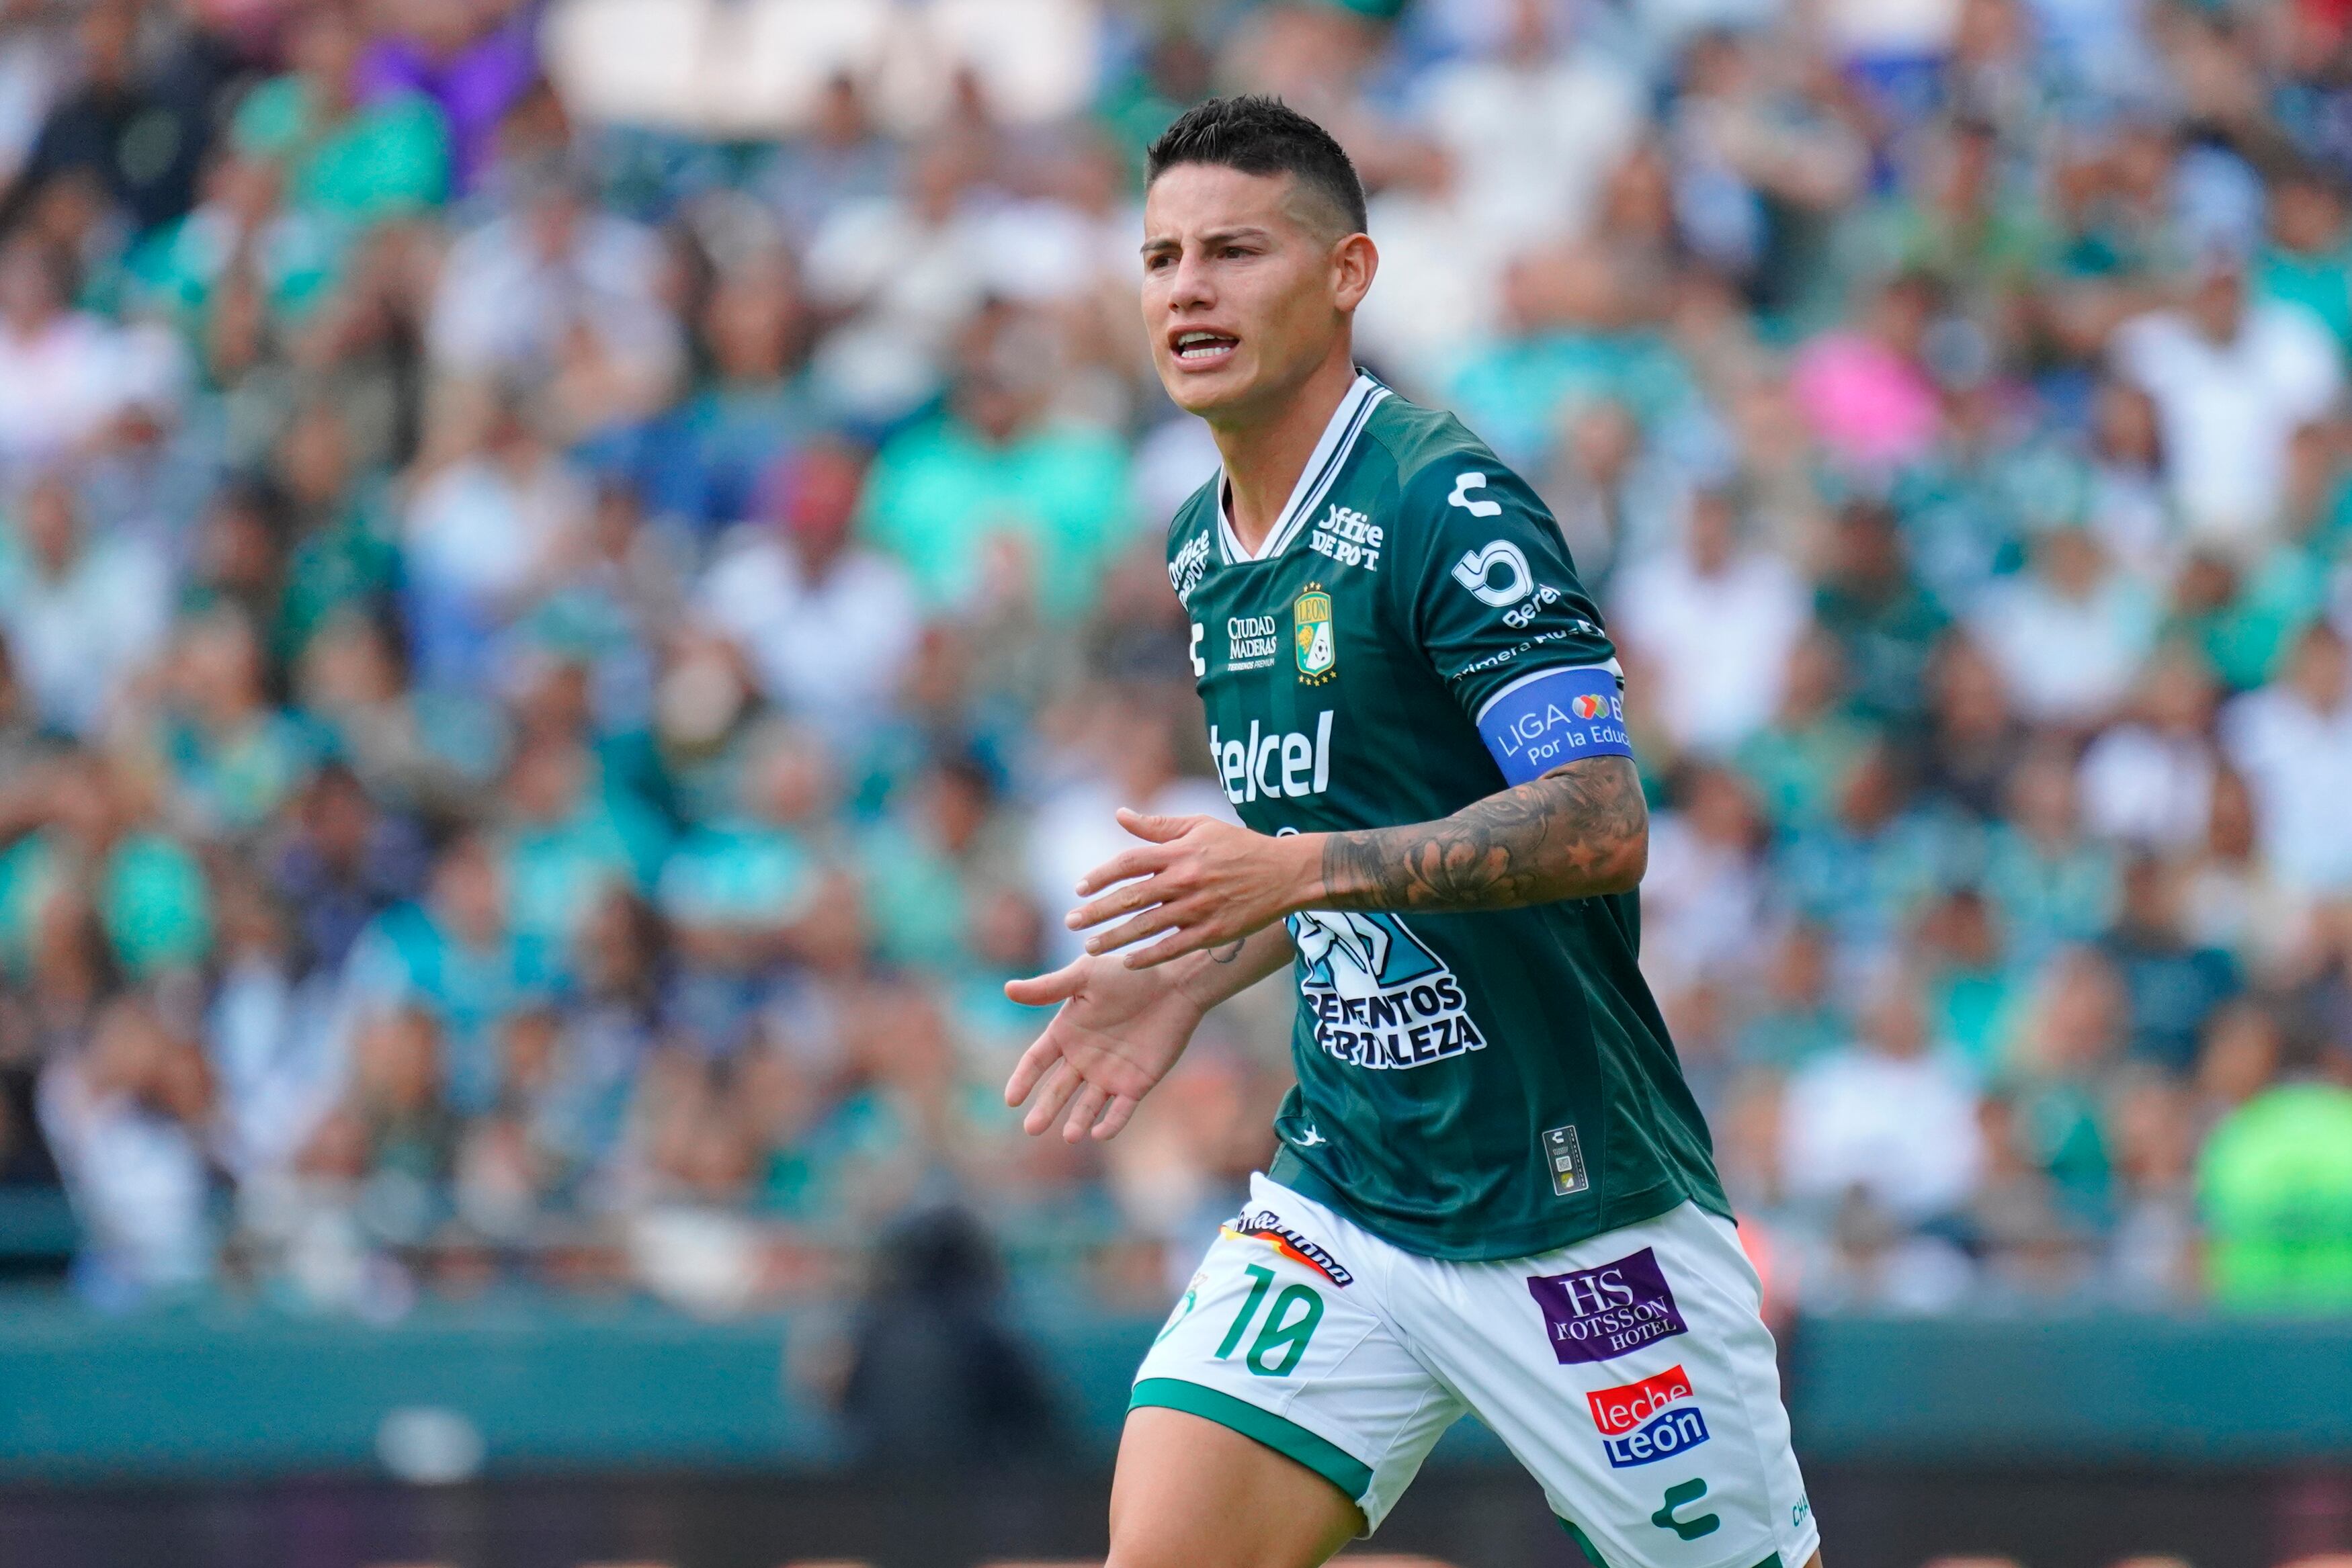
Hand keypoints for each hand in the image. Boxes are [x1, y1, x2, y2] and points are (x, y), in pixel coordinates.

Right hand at [1002, 952, 1208, 1141]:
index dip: (1023, 1080)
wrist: (1175, 983)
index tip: (1011, 1099)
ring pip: (1087, 1105)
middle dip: (1045, 1109)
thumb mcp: (1085, 975)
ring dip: (1078, 1122)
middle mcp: (1084, 1058)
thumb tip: (1008, 989)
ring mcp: (1110, 1073)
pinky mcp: (1136, 1083)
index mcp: (1067, 1033)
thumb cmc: (1129, 973)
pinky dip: (1111, 1123)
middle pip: (1058, 1089)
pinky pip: (1121, 1110)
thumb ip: (1049, 987)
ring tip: (1071, 1136)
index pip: (1036, 1061)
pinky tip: (1100, 1133)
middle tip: (1032, 1129)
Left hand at [1064, 808, 1318, 968]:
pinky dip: (1149, 956)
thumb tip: (1120, 815)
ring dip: (1114, 938)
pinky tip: (1128, 962)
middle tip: (1070, 922)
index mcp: (1180, 852)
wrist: (1285, 872)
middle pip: (1130, 897)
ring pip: (1147, 926)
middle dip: (1097, 912)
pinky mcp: (1213, 932)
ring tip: (1088, 947)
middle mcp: (1185, 881)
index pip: (1129, 863)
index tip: (1079, 889)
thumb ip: (1158, 825)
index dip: (1101, 876)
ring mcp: (1199, 909)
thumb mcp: (1201, 826)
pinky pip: (1173, 948)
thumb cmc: (1240, 846)